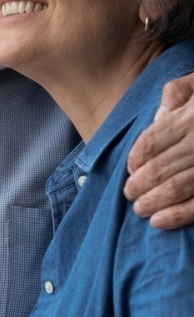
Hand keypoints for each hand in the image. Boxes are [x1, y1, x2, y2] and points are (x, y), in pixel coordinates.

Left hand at [124, 74, 193, 228]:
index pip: (152, 142)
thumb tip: (157, 119)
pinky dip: (178, 215)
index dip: (136, 158)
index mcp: (191, 117)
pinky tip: (160, 222)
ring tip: (140, 209)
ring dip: (153, 201)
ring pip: (176, 188)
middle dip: (139, 184)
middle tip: (129, 193)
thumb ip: (175, 95)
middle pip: (159, 168)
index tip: (130, 168)